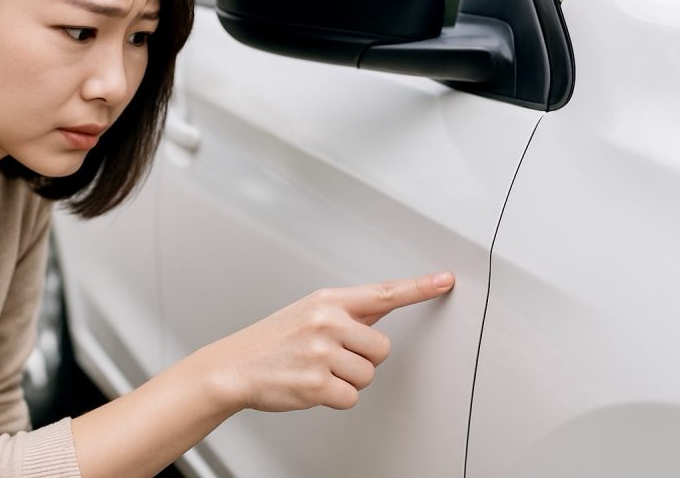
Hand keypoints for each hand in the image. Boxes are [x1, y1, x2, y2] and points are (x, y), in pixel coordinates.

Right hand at [195, 272, 454, 413]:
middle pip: (383, 349)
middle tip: (331, 357)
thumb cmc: (271, 341)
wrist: (233, 366)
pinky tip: (311, 386)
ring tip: (316, 370)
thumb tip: (378, 315)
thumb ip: (345, 314)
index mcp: (328, 301)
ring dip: (347, 381)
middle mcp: (327, 321)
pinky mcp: (317, 383)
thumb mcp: (307, 312)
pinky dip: (335, 398)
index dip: (419, 287)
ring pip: (368, 376)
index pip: (383, 292)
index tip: (446, 281)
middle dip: (363, 359)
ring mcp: (321, 352)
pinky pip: (351, 397)